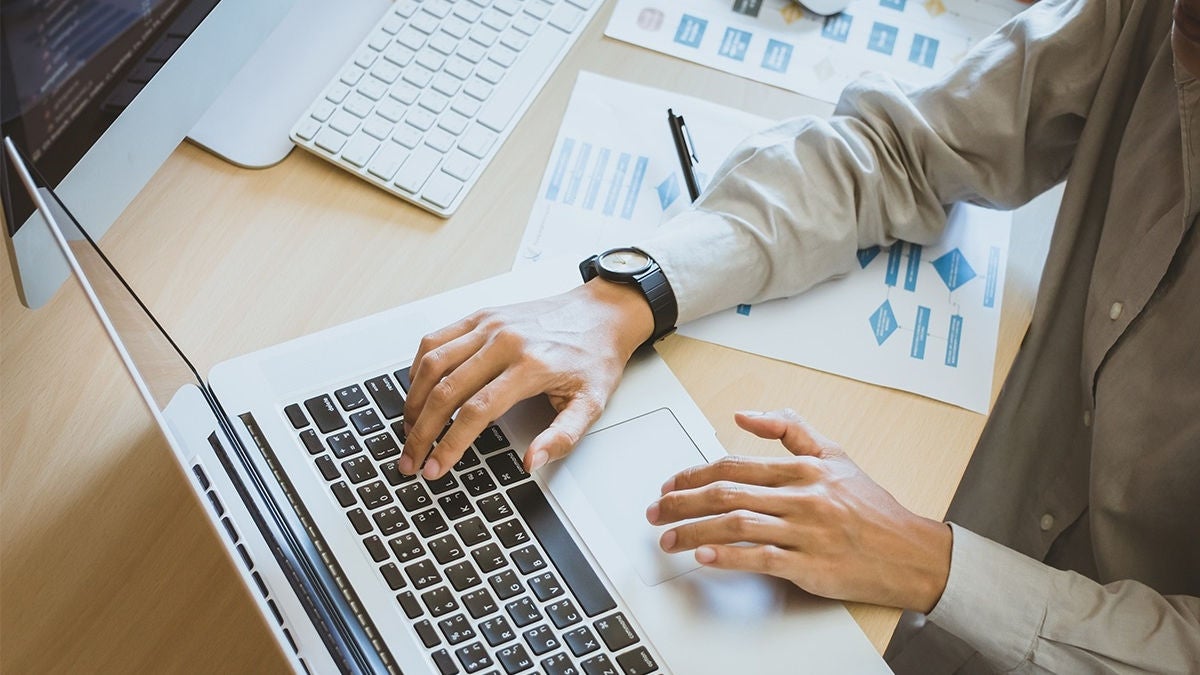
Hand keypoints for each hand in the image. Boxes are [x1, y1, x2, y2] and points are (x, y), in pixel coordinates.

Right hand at [398, 279, 653, 478]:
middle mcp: (505, 342)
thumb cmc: (595, 357)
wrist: (603, 312)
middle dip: (421, 431)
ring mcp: (489, 325)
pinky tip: (418, 390)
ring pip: (432, 363)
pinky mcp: (481, 315)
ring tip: (409, 430)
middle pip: (446, 390)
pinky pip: (436, 338)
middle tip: (410, 459)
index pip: (477, 411)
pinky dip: (418, 366)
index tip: (435, 468)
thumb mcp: (591, 404)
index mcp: (532, 366)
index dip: (450, 444)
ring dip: (414, 401)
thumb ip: (562, 436)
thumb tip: (532, 461)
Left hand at [647, 409, 951, 612]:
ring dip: (694, 531)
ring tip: (668, 539)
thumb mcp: (835, 455)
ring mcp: (806, 531)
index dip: (694, 474)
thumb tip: (746, 415)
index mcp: (804, 469)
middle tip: (656, 512)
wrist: (910, 552)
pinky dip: (729, 557)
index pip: (735, 466)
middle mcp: (802, 496)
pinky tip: (705, 556)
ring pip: (737, 525)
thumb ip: (791, 430)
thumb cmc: (871, 508)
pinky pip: (761, 559)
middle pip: (727, 494)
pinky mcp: (811, 565)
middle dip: (683, 502)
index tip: (670, 484)